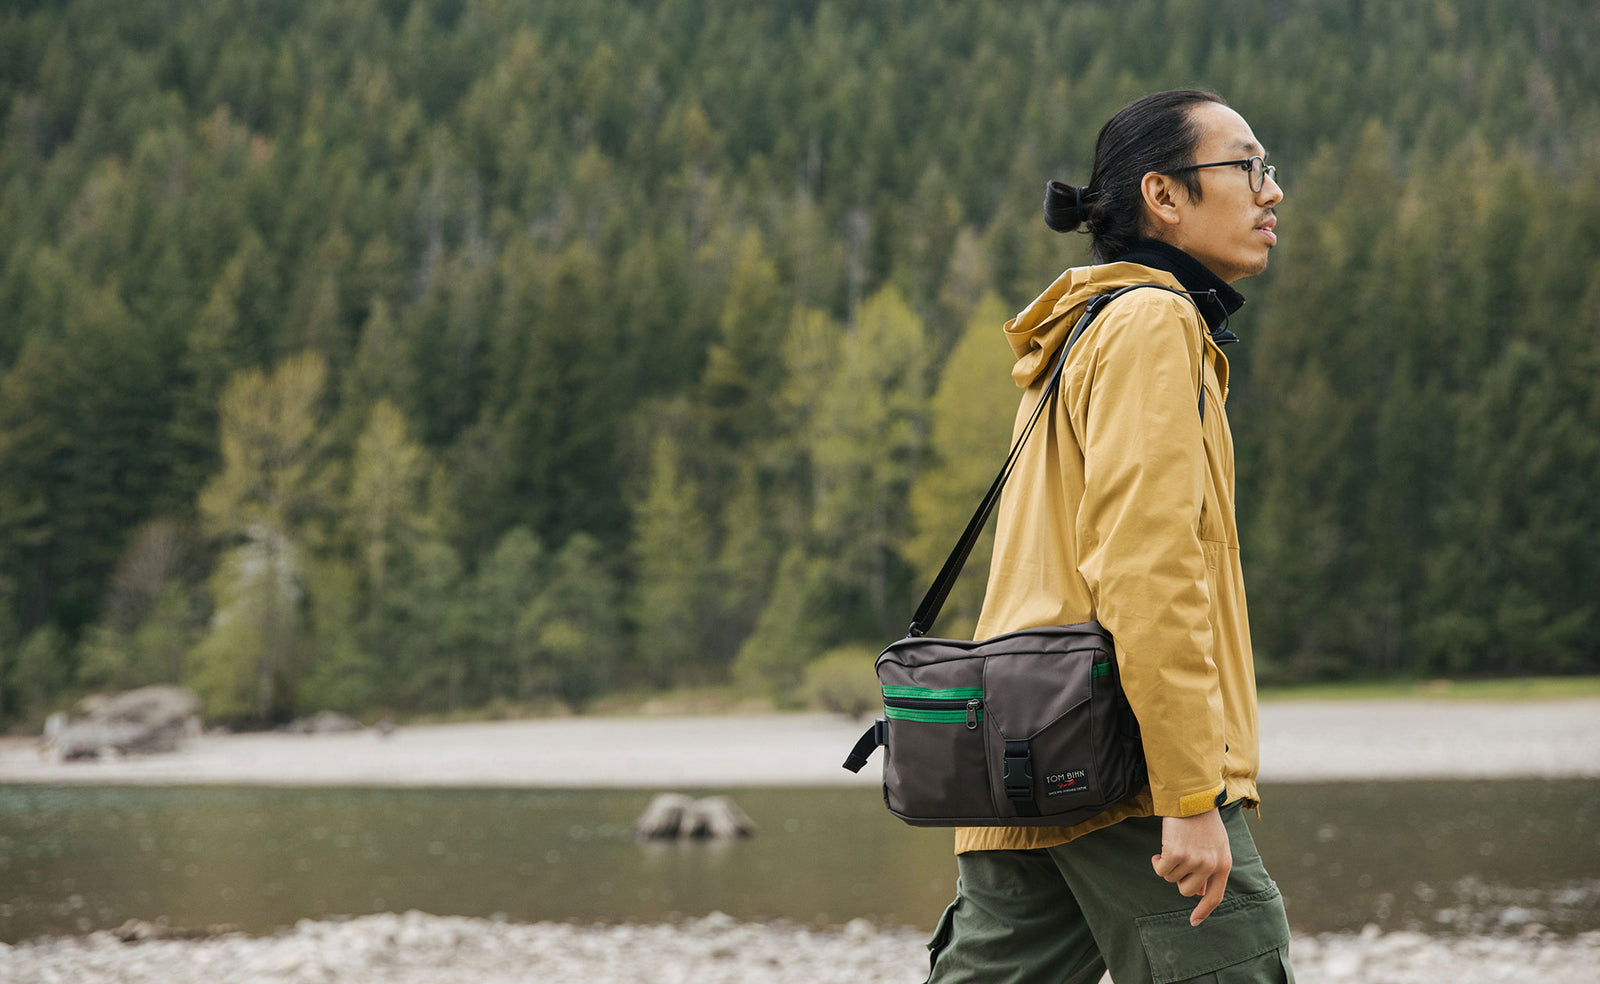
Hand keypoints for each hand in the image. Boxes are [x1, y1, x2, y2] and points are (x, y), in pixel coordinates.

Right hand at [1151, 808, 1231, 925]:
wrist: (1192, 798)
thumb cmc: (1203, 821)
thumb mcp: (1215, 846)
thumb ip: (1210, 869)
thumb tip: (1197, 892)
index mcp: (1223, 864)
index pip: (1214, 896)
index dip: (1203, 911)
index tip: (1194, 921)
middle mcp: (1210, 865)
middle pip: (1187, 890)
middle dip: (1179, 879)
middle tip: (1177, 861)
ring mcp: (1193, 860)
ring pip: (1172, 879)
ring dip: (1168, 865)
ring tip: (1172, 847)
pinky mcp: (1175, 854)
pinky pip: (1161, 870)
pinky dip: (1157, 861)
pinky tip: (1160, 849)